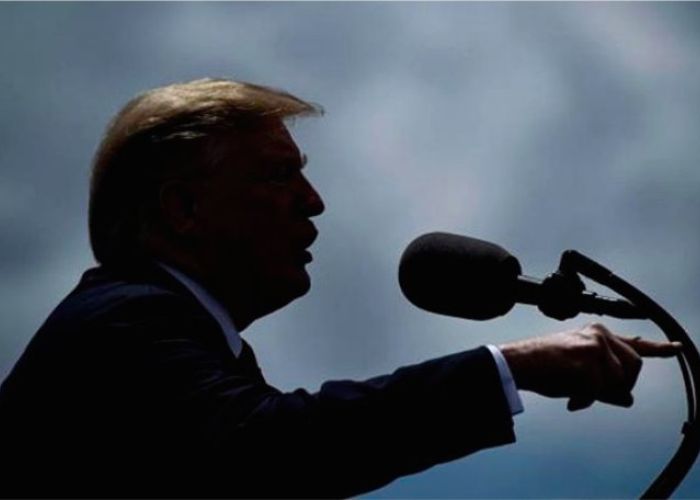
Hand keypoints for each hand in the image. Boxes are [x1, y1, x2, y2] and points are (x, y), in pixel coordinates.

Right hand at [499, 323, 681, 410]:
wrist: (517, 363)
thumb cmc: (544, 366)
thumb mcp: (579, 371)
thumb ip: (607, 383)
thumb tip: (629, 399)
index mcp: (598, 334)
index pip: (634, 343)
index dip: (658, 348)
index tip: (675, 347)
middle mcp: (600, 336)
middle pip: (633, 368)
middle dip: (619, 385)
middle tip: (594, 393)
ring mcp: (595, 348)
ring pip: (617, 382)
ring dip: (598, 394)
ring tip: (575, 392)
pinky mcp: (587, 363)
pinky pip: (598, 392)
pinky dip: (585, 400)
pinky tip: (570, 398)